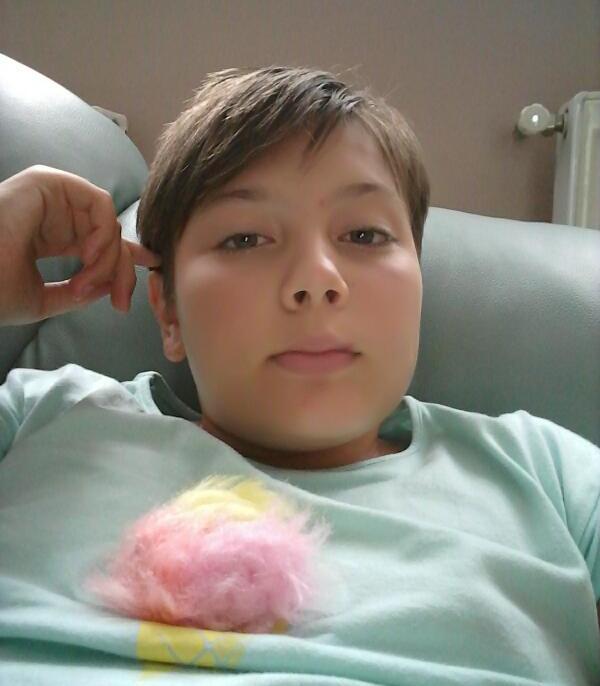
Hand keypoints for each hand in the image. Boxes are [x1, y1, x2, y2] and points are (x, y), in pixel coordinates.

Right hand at [0, 165, 160, 325]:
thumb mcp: (45, 299)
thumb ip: (79, 292)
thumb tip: (109, 288)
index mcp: (51, 236)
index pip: (99, 242)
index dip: (126, 256)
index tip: (152, 267)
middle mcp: (54, 214)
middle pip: (109, 236)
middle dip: (122, 270)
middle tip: (121, 301)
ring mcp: (51, 197)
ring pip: (108, 223)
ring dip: (109, 259)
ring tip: (90, 284)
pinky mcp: (49, 183)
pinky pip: (100, 206)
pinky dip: (104, 236)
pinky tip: (89, 260)